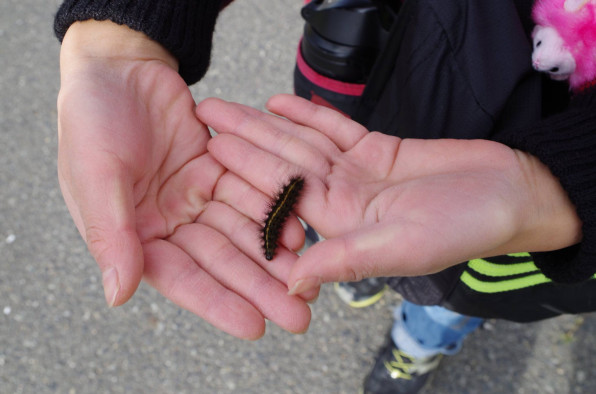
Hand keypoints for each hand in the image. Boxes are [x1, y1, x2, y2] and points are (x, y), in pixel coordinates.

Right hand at [57, 22, 310, 338]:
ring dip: (275, 254)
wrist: (120, 66)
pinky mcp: (218, 170)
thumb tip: (118, 294)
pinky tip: (300, 227)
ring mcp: (197, 196)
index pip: (182, 277)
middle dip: (261, 288)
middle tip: (300, 316)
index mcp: (135, 234)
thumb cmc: (92, 117)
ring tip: (310, 277)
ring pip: (243, 231)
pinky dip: (272, 208)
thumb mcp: (95, 173)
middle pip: (223, 261)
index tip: (256, 326)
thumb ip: (110, 232)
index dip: (218, 303)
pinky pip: (250, 191)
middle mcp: (170, 222)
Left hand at [197, 94, 581, 295]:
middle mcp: (341, 199)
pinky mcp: (377, 150)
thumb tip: (292, 285)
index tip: (210, 151)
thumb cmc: (464, 228)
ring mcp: (357, 173)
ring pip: (303, 143)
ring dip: (267, 122)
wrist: (510, 195)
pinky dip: (311, 115)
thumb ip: (344, 261)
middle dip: (244, 138)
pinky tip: (281, 102)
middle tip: (205, 114)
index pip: (282, 197)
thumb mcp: (402, 248)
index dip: (245, 173)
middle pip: (284, 164)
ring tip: (231, 104)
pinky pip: (337, 129)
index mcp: (340, 226)